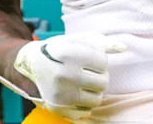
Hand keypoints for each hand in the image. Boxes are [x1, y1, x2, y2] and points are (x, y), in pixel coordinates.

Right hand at [0, 33, 125, 120]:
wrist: (28, 65)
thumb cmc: (57, 50)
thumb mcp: (75, 40)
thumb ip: (100, 42)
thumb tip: (123, 47)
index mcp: (70, 54)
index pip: (103, 63)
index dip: (98, 60)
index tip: (87, 58)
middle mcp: (65, 75)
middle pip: (103, 83)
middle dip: (98, 76)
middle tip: (87, 72)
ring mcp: (62, 94)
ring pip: (97, 99)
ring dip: (93, 91)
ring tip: (83, 83)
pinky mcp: (58, 108)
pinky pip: (85, 112)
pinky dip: (83, 104)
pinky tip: (75, 93)